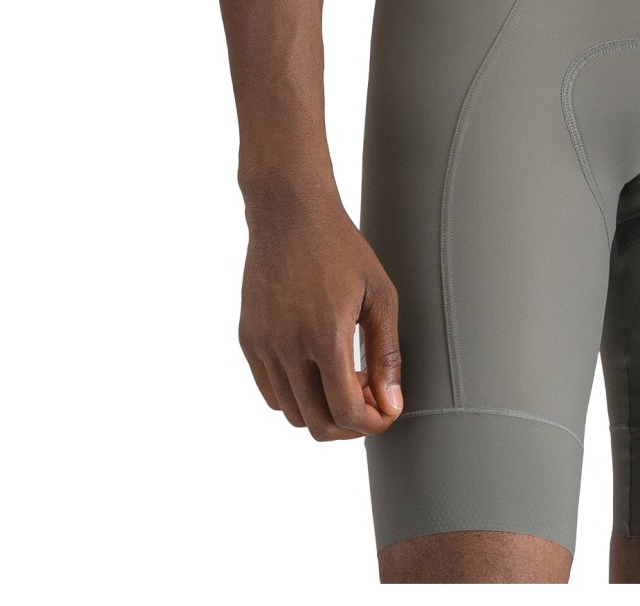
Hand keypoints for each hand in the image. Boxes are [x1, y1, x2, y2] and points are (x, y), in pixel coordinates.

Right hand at [239, 187, 403, 440]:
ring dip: (322, 411)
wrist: (290, 214)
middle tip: (370, 400)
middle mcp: (287, 348)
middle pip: (317, 424)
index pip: (346, 412)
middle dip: (350, 425)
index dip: (372, 424)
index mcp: (324, 336)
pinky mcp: (248, 340)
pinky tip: (318, 370)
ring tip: (346, 379)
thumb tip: (391, 404)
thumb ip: (386, 354)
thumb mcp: (380, 295)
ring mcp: (263, 346)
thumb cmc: (342, 249)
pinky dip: (295, 396)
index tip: (387, 412)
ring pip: (291, 413)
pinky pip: (270, 392)